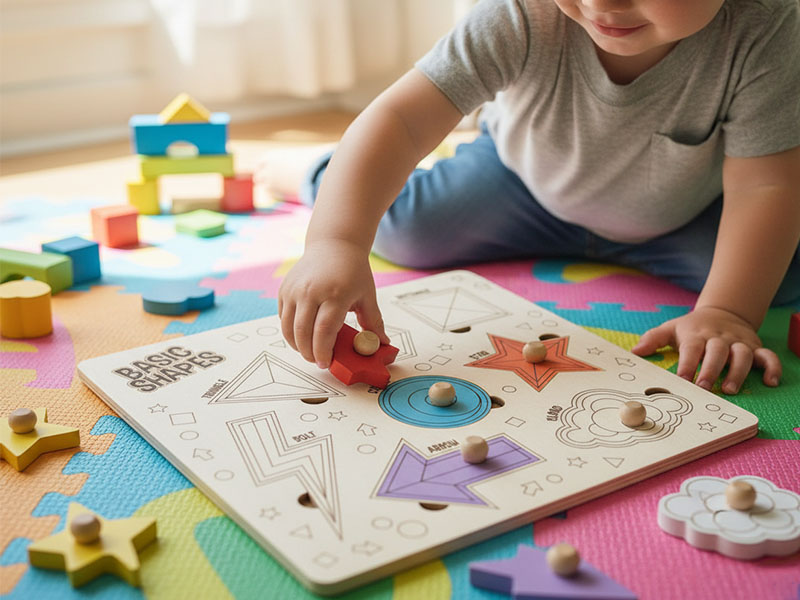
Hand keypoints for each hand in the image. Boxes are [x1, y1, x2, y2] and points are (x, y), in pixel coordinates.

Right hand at [278, 239, 388, 367]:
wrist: (333, 244)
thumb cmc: (352, 270)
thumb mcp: (367, 294)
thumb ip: (374, 321)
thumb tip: (383, 343)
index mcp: (335, 293)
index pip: (324, 330)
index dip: (323, 351)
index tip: (326, 363)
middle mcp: (311, 291)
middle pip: (303, 332)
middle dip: (309, 353)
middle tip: (318, 361)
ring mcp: (295, 290)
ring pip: (288, 328)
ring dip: (297, 345)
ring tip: (309, 351)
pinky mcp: (284, 289)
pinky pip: (283, 318)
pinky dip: (290, 332)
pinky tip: (302, 335)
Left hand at [631, 306, 780, 394]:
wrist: (722, 312)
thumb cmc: (692, 328)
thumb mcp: (671, 328)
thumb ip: (653, 339)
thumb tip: (634, 351)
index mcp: (697, 335)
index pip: (691, 348)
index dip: (687, 363)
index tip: (681, 379)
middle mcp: (719, 338)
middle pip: (717, 352)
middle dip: (711, 370)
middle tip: (704, 388)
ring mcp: (739, 342)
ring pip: (742, 355)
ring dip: (738, 372)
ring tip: (730, 389)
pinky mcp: (755, 347)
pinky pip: (768, 356)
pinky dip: (772, 368)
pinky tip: (771, 382)